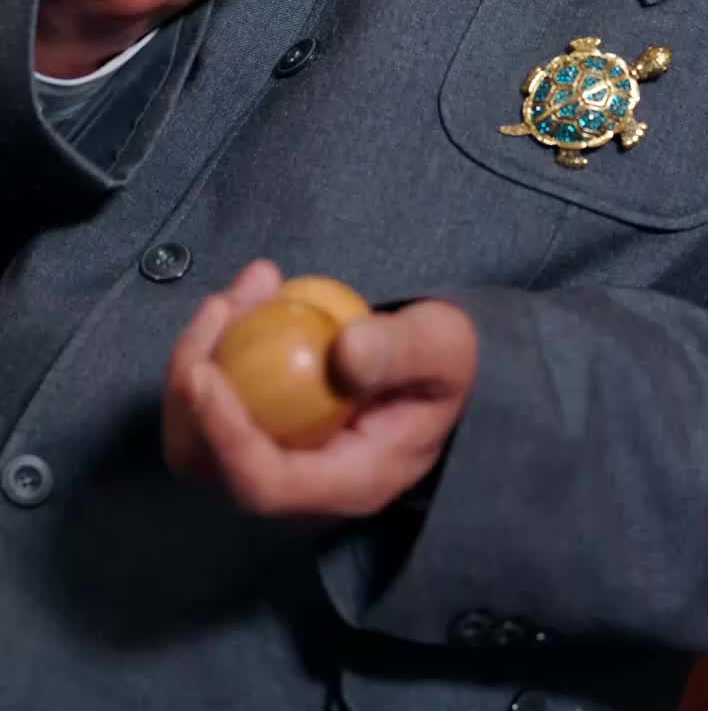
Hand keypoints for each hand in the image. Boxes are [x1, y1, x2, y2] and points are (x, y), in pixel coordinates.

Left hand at [163, 261, 477, 516]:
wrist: (442, 379)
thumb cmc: (445, 367)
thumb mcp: (445, 348)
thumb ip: (403, 349)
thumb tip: (345, 352)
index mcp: (350, 482)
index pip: (266, 484)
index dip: (224, 435)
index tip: (205, 372)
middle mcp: (302, 489)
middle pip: (209, 465)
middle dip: (193, 383)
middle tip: (226, 302)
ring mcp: (275, 464)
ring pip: (197, 434)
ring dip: (201, 353)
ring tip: (247, 287)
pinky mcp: (261, 434)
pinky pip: (212, 403)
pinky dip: (215, 347)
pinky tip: (251, 295)